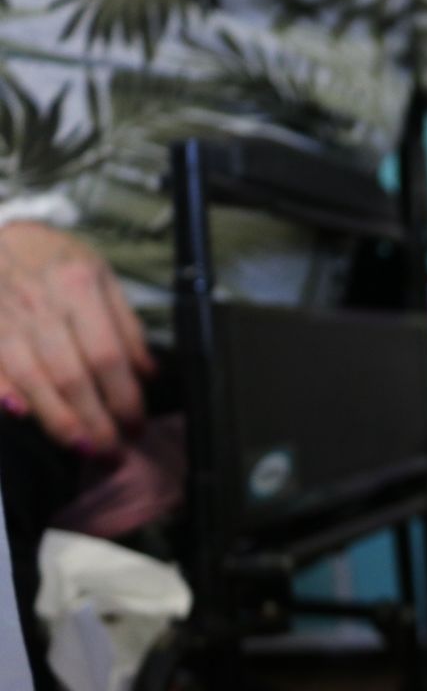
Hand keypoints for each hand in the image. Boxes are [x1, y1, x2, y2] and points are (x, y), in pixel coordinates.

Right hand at [0, 221, 155, 455]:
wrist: (2, 238)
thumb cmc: (57, 260)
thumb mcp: (103, 277)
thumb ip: (126, 327)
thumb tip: (148, 374)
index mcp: (78, 288)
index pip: (107, 356)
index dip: (124, 398)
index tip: (136, 425)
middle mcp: (40, 305)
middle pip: (71, 376)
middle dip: (95, 421)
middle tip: (112, 452)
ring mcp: (4, 318)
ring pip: (31, 379)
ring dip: (57, 421)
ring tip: (83, 449)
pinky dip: (3, 393)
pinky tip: (20, 416)